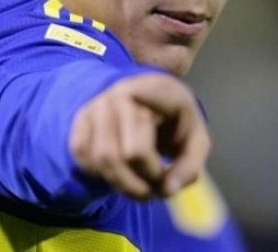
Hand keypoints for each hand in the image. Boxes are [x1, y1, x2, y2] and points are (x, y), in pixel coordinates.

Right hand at [68, 72, 209, 199]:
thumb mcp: (195, 142)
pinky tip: (119, 174)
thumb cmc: (174, 123)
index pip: (151, 99)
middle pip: (133, 153)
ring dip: (124, 185)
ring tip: (141, 188)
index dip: (149, 104)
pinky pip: (83, 157)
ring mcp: (99, 104)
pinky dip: (100, 175)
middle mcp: (124, 92)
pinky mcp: (81, 119)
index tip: (145, 120)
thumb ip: (189, 166)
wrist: (145, 103)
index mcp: (160, 90)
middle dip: (147, 181)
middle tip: (157, 189)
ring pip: (104, 158)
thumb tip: (167, 189)